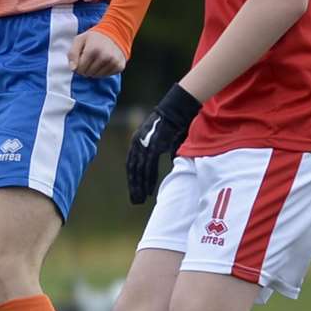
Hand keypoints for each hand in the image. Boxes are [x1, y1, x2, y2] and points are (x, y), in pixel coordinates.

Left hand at [69, 29, 126, 76]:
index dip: (77, 66)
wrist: (115, 34)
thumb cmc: (93, 38)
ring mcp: (114, 62)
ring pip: (97, 76)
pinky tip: (104, 62)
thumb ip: (72, 54)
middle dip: (85, 68)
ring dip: (94, 71)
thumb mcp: (79, 40)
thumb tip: (73, 69)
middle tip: (88, 59)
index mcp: (93, 50)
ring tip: (96, 60)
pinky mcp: (120, 66)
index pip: (80, 69)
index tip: (80, 59)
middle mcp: (105, 56)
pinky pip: (106, 76)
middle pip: (88, 73)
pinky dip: (103, 71)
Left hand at [125, 84, 201, 204]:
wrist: (178, 109)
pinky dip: (147, 179)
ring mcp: (143, 145)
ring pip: (139, 171)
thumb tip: (173, 159)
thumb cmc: (175, 124)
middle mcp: (137, 144)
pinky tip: (148, 190)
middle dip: (134, 186)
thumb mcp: (168, 140)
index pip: (132, 164)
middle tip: (135, 201)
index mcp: (138, 143)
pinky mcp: (152, 146)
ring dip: (140, 186)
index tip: (135, 191)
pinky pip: (148, 166)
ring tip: (141, 199)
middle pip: (133, 170)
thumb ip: (166, 150)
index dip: (133, 179)